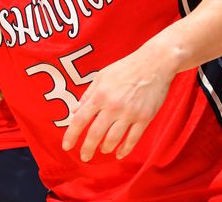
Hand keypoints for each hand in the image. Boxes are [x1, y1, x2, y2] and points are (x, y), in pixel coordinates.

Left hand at [61, 47, 174, 161]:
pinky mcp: (144, 118)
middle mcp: (113, 106)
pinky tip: (120, 154)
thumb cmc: (126, 68)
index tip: (66, 146)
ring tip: (103, 150)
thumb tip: (74, 110)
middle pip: (95, 133)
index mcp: (100, 95)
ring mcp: (129, 113)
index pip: (80, 119)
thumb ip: (88, 94)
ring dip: (105, 148)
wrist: (155, 63)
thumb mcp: (102, 76)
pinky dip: (125, 149)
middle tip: (84, 156)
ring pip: (113, 139)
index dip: (71, 135)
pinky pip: (133, 139)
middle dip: (87, 148)